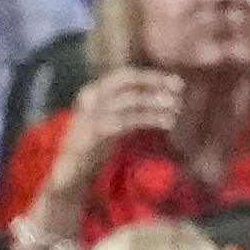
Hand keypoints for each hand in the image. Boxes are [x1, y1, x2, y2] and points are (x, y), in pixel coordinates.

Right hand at [47, 67, 184, 200]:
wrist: (69, 173)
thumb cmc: (94, 148)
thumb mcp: (109, 122)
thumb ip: (127, 109)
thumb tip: (159, 98)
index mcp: (93, 92)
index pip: (124, 75)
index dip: (152, 76)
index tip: (176, 82)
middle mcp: (90, 98)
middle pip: (126, 79)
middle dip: (155, 80)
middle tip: (180, 87)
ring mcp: (92, 114)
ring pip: (130, 98)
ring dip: (156, 101)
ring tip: (177, 108)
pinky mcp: (97, 133)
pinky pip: (128, 120)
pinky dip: (150, 118)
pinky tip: (167, 123)